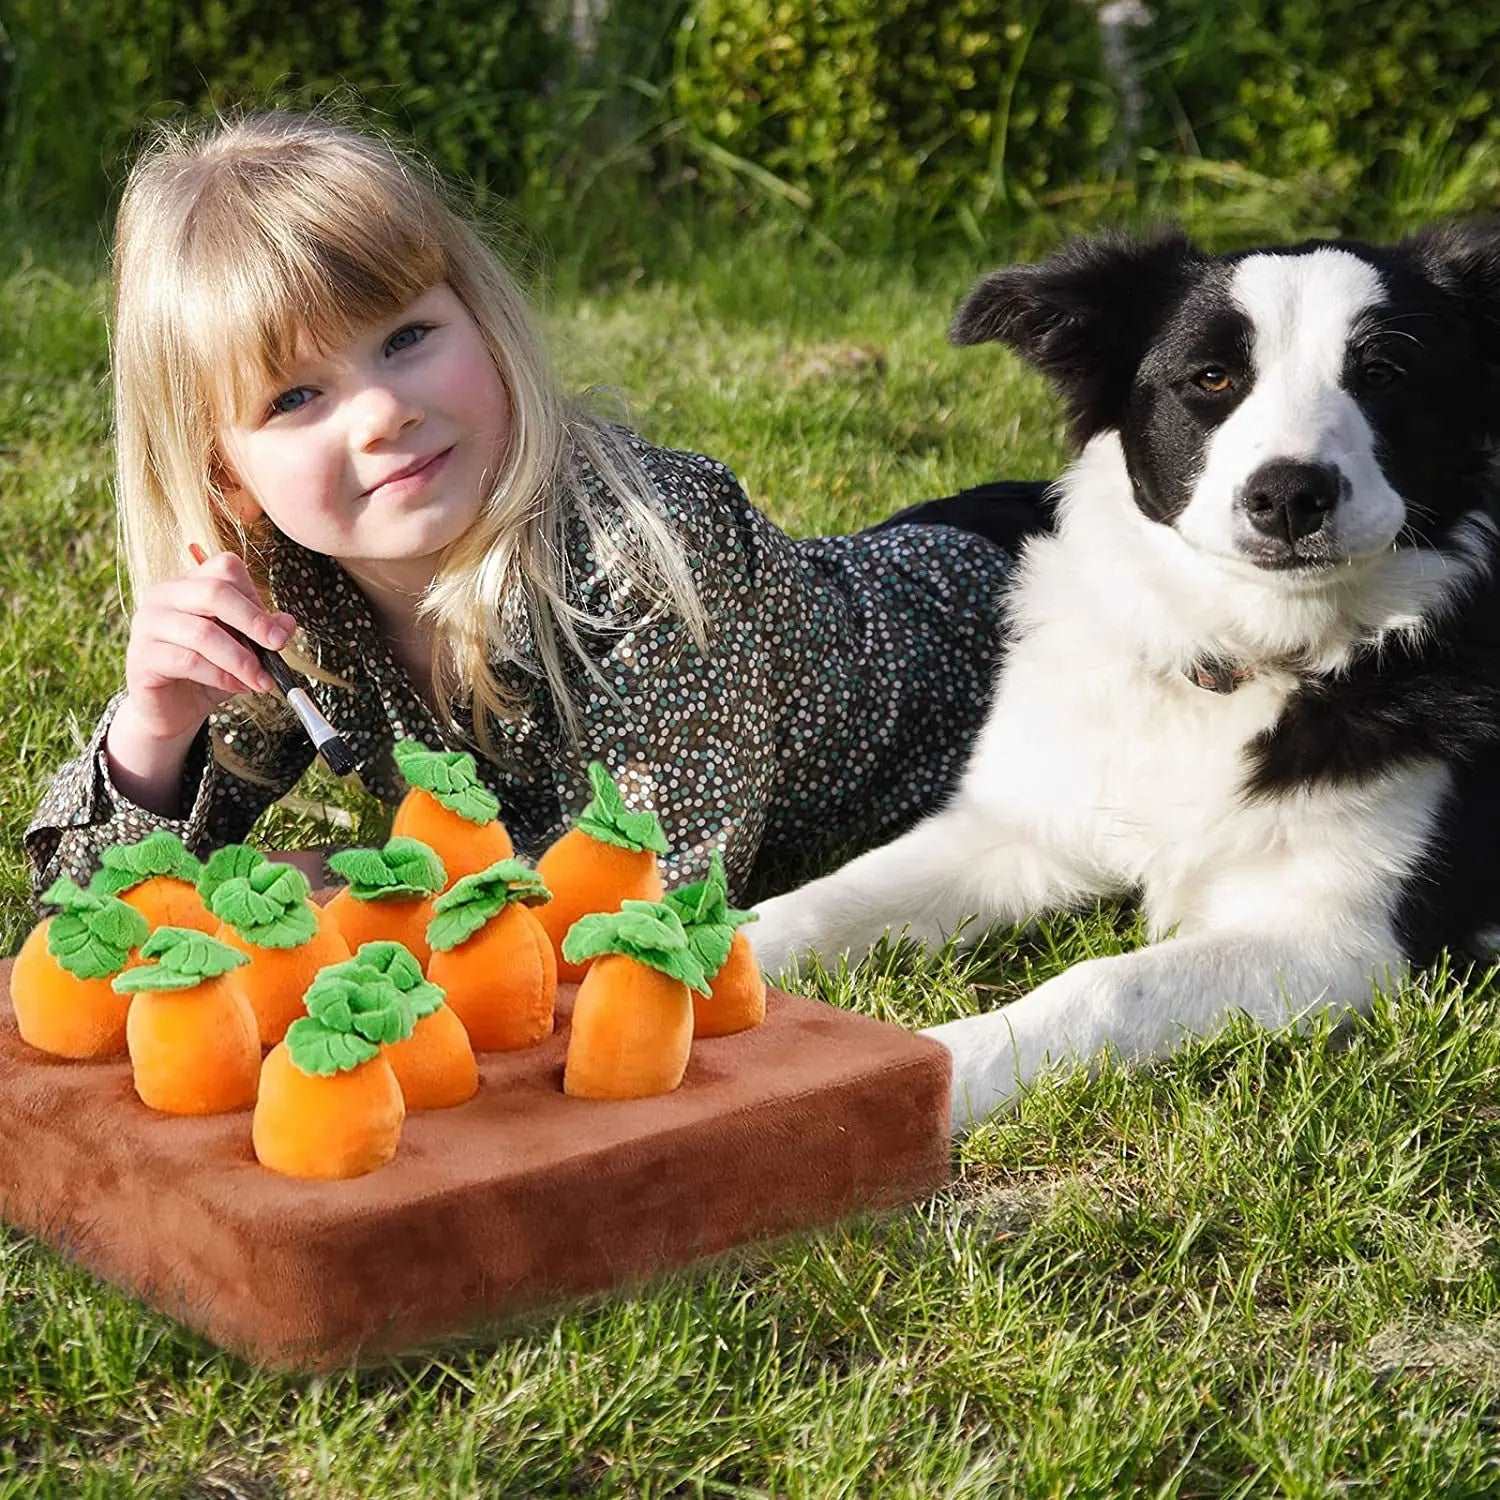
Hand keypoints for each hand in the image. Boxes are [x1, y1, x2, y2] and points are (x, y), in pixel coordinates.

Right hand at [118, 550, 297, 744]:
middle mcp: (163, 596)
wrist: (174, 709)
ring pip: (203, 633)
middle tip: (278, 646)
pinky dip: (221, 677)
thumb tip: (287, 623)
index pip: (224, 567)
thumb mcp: (244, 648)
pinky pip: (188, 662)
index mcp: (189, 584)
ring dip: (241, 660)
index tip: (277, 632)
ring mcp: (147, 624)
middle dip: (253, 621)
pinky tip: (238, 687)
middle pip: (214, 592)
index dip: (255, 596)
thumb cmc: (209, 671)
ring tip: (261, 680)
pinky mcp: (141, 657)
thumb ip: (263, 631)